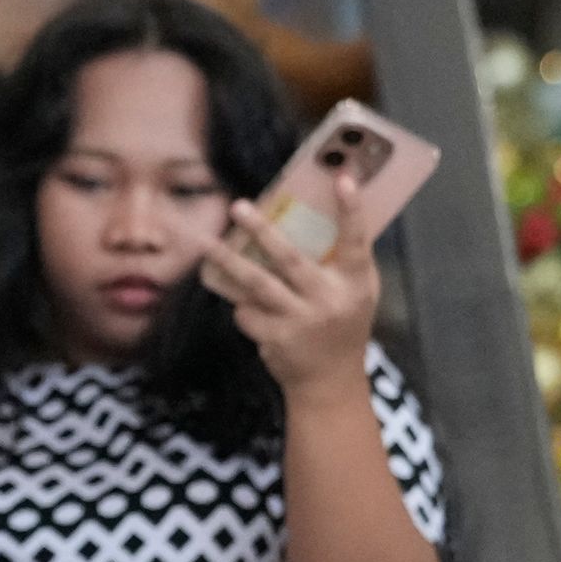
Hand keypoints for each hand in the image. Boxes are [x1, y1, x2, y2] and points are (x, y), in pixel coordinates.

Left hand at [203, 191, 379, 394]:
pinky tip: (247, 305)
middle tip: (238, 205)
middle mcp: (328, 300)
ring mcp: (300, 321)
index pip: (357, 241)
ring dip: (227, 261)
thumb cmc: (343, 325)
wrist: (330, 383)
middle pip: (289, 259)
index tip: (342, 178)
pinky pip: (246, 311)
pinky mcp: (275, 339)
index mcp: (355, 283)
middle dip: (261, 231)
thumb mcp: (357, 292)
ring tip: (203, 240)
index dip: (352, 210)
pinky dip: (242, 305)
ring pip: (256, 285)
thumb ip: (345, 260)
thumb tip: (322, 210)